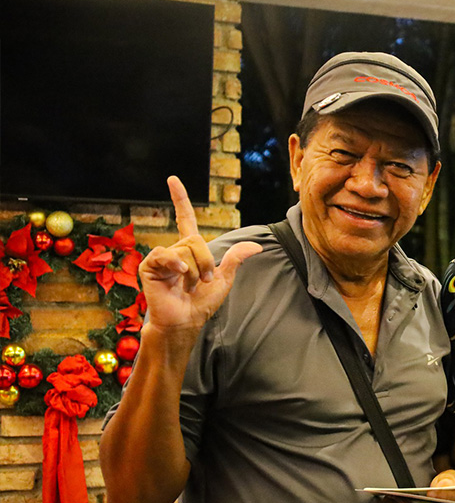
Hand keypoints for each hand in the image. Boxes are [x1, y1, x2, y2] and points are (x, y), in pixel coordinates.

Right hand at [139, 177, 261, 334]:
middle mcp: (174, 251)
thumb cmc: (201, 304)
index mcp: (189, 251)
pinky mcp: (149, 267)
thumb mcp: (224, 279)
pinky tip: (181, 276)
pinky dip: (178, 265)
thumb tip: (257, 246)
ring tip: (190, 285)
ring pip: (186, 248)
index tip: (172, 180)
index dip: (180, 199)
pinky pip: (166, 255)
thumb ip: (235, 258)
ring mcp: (161, 258)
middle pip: (195, 239)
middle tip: (205, 280)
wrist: (185, 322)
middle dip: (207, 260)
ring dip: (196, 269)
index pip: (185, 219)